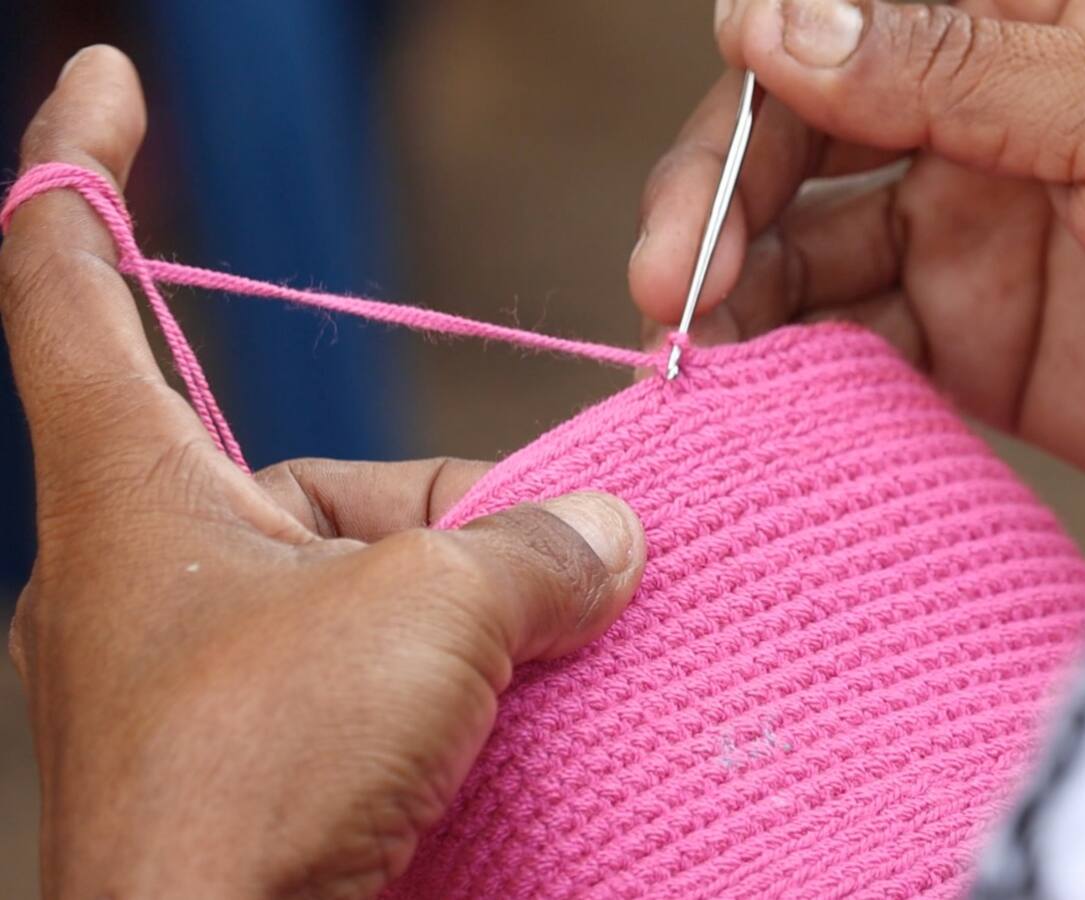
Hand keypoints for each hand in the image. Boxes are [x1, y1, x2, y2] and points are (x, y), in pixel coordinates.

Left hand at [2, 48, 644, 899]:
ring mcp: (193, 663)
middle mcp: (146, 563)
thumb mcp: (422, 619)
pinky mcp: (241, 748)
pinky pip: (355, 662)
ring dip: (460, 597)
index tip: (109, 77)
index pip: (66, 275)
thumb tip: (608, 536)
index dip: (82, 157)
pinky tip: (511, 702)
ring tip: (553, 641)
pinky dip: (435, 667)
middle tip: (562, 559)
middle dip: (446, 505)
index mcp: (131, 486)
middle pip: (315, 469)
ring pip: (353, 577)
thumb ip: (528, 554)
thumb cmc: (258, 778)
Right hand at [630, 0, 1084, 496]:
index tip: (710, 163)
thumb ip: (950, 63)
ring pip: (807, 255)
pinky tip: (761, 388)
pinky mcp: (967, 346)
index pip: (843, 27)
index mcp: (1026, 31)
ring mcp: (965, 240)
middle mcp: (975, 127)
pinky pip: (852, 346)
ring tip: (698, 353)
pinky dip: (798, 368)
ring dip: (740, 299)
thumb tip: (768, 16)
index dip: (760, 84)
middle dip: (717, 210)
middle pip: (797, 147)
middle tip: (663, 285)